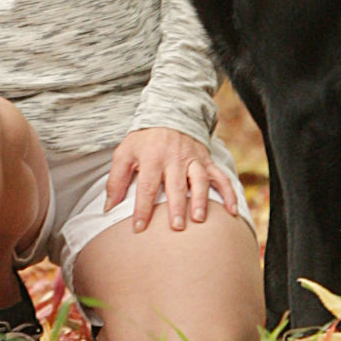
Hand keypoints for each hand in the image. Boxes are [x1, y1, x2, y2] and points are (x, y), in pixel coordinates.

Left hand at [104, 127, 239, 232]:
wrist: (169, 113)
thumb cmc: (144, 140)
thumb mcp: (124, 153)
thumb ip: (115, 180)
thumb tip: (108, 207)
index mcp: (151, 158)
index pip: (146, 186)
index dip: (142, 208)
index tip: (139, 227)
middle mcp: (173, 158)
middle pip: (175, 185)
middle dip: (176, 206)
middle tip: (176, 226)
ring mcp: (193, 159)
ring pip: (199, 180)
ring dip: (200, 199)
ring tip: (199, 219)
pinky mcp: (207, 160)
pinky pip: (220, 177)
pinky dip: (229, 193)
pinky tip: (232, 211)